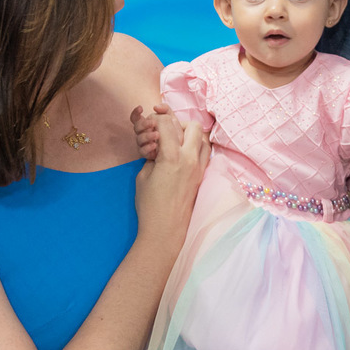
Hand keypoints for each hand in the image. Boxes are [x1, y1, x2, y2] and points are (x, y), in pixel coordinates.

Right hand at [130, 103, 175, 160]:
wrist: (179, 157)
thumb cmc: (177, 137)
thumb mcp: (173, 121)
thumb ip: (165, 111)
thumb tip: (156, 107)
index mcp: (148, 126)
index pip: (136, 119)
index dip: (136, 113)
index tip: (140, 108)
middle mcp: (145, 134)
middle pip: (137, 127)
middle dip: (144, 124)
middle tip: (153, 123)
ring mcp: (145, 145)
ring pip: (139, 139)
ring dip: (147, 135)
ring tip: (157, 135)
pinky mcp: (148, 155)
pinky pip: (143, 151)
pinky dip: (148, 147)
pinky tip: (154, 146)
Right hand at [134, 105, 208, 248]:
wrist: (165, 230)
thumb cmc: (150, 205)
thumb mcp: (143, 176)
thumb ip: (152, 156)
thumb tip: (159, 147)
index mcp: (172, 157)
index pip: (167, 124)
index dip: (156, 119)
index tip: (150, 124)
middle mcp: (190, 159)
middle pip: (192, 126)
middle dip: (178, 123)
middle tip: (166, 131)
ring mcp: (199, 168)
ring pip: (203, 138)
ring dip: (190, 134)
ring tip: (176, 142)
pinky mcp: (202, 177)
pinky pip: (205, 153)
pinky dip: (197, 147)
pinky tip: (183, 155)